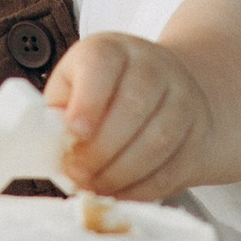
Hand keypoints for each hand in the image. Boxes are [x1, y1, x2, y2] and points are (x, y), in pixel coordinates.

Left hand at [45, 32, 215, 201]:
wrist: (167, 87)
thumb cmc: (106, 90)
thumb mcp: (73, 84)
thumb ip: (57, 110)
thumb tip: (43, 141)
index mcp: (113, 49)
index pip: (103, 64)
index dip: (88, 100)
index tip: (74, 132)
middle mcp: (152, 67)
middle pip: (133, 106)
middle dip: (101, 150)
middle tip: (78, 173)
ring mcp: (182, 97)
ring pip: (157, 141)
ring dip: (121, 173)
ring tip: (97, 186)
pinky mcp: (198, 132)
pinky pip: (174, 167)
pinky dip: (143, 188)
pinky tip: (122, 191)